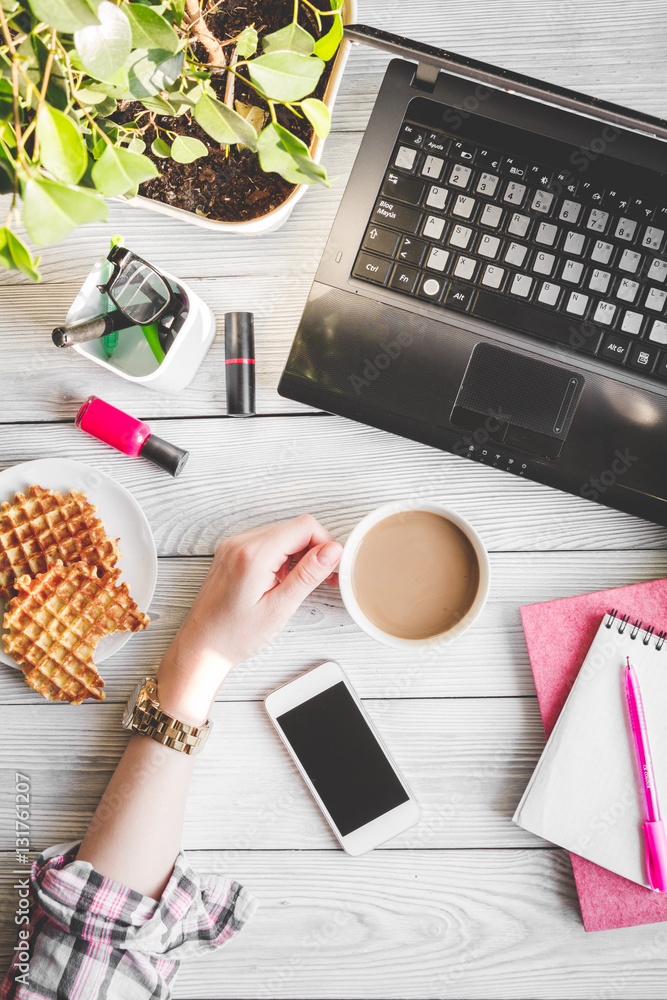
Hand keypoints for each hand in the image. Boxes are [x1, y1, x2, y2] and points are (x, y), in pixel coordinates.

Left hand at [156, 514, 341, 724]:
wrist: (202, 646)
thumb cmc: (234, 635)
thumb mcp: (279, 608)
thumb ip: (307, 575)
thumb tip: (332, 551)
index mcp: (253, 554)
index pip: (304, 527)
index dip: (324, 544)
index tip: (330, 568)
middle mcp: (240, 543)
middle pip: (293, 527)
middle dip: (313, 549)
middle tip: (321, 579)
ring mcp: (233, 546)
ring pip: (281, 533)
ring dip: (297, 553)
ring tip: (298, 584)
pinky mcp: (231, 553)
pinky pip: (265, 542)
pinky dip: (280, 556)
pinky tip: (281, 580)